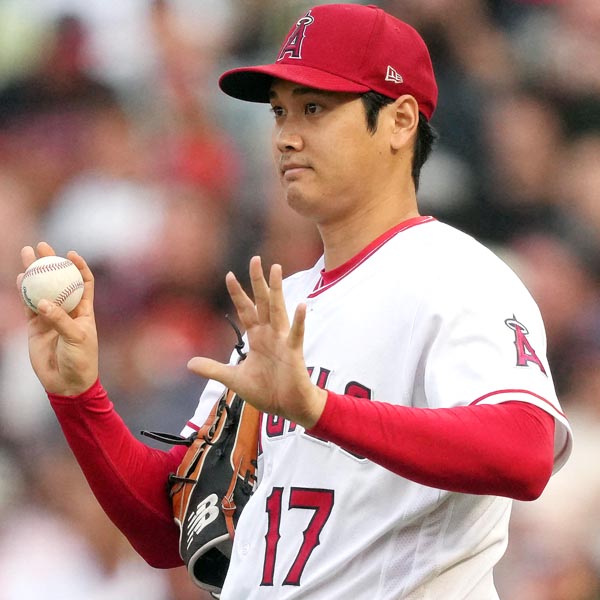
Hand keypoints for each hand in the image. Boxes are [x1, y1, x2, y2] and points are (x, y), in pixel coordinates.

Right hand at [17, 242, 98, 395]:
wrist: (67, 383)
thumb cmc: (81, 360)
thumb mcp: (77, 338)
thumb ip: (60, 320)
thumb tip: (42, 302)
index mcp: (85, 310)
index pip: (84, 282)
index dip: (79, 267)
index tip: (71, 254)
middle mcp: (68, 310)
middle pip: (59, 281)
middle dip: (51, 262)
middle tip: (41, 246)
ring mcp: (50, 317)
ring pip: (41, 289)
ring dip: (34, 272)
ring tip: (26, 253)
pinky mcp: (35, 327)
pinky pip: (28, 306)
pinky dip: (24, 292)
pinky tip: (20, 278)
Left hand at [187, 256, 326, 428]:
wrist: (287, 407)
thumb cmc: (266, 391)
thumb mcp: (234, 379)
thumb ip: (214, 369)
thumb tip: (189, 363)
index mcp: (257, 338)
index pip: (246, 310)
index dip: (238, 293)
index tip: (229, 275)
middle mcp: (270, 334)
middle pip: (263, 302)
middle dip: (258, 281)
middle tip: (256, 259)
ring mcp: (282, 341)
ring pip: (279, 309)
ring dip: (277, 290)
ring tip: (276, 269)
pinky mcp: (293, 352)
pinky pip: (296, 333)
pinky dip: (298, 320)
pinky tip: (301, 305)